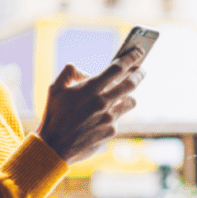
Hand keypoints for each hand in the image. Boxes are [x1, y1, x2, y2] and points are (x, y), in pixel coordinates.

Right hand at [36, 48, 144, 163]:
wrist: (55, 146)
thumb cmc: (54, 115)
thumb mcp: (55, 88)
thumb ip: (70, 72)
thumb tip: (87, 73)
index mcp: (90, 88)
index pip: (117, 68)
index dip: (131, 57)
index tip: (139, 51)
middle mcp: (103, 102)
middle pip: (131, 83)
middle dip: (139, 74)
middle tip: (142, 70)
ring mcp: (109, 117)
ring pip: (131, 101)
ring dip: (129, 95)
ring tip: (125, 93)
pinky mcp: (112, 131)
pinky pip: (120, 117)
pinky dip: (116, 113)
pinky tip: (107, 114)